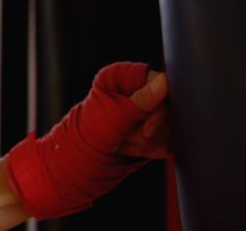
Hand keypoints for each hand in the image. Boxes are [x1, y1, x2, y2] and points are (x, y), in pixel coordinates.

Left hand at [4, 62, 171, 219]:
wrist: (75, 168)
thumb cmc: (85, 139)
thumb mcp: (112, 119)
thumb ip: (140, 101)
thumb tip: (164, 82)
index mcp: (121, 77)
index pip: (159, 81)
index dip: (159, 107)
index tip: (147, 128)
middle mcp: (133, 91)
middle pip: (167, 104)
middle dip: (151, 128)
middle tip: (129, 138)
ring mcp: (142, 111)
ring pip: (169, 124)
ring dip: (150, 141)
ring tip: (125, 144)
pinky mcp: (149, 130)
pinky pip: (169, 138)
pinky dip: (156, 149)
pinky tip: (136, 151)